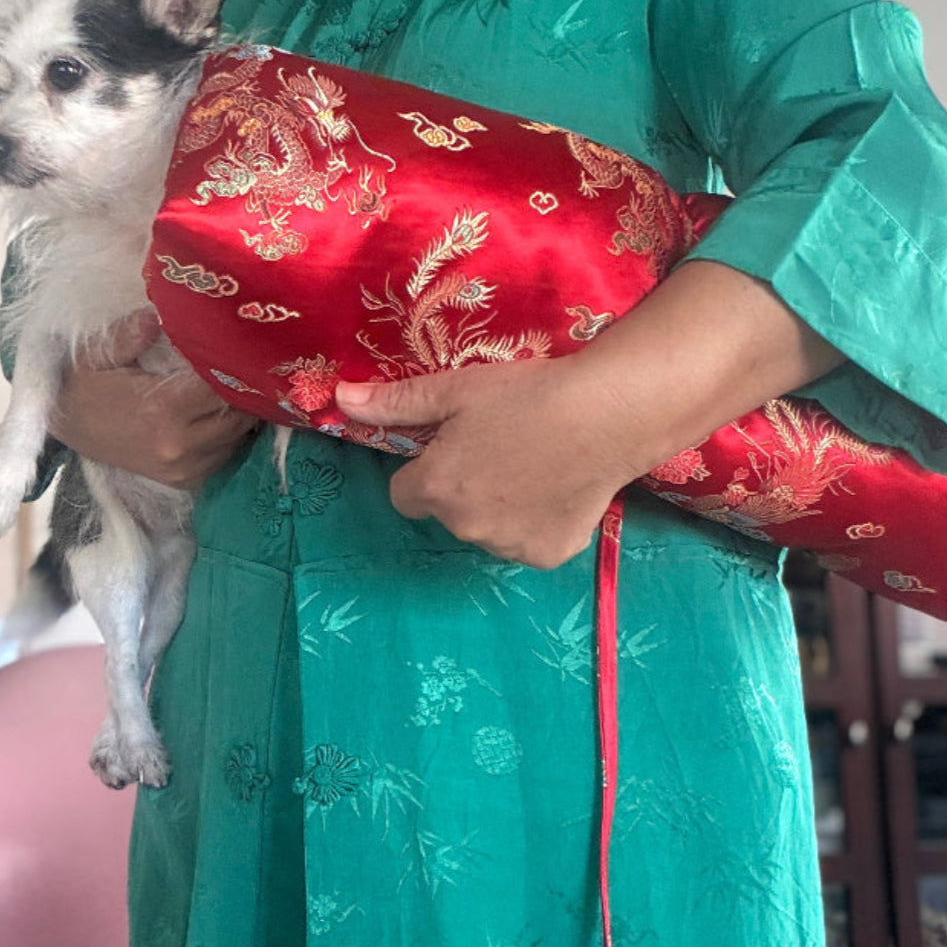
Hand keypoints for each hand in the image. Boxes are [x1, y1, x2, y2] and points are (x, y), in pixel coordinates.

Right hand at [49, 310, 256, 488]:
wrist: (67, 428)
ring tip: (233, 384)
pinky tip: (219, 411)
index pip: (221, 382)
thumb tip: (155, 316)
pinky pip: (228, 453)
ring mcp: (186, 467)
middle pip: (239, 411)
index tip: (236, 344)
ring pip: (239, 434)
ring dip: (240, 410)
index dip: (232, 362)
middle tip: (241, 363)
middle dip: (243, 386)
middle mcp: (180, 443)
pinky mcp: (187, 480)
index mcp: (163, 408)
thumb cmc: (85, 386)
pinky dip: (230, 433)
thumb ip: (127, 335)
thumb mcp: (96, 354)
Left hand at [336, 261, 842, 566]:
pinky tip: (558, 487)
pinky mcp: (547, 555)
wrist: (607, 415)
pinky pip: (526, 542)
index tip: (454, 448)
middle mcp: (465, 528)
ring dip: (499, 507)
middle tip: (501, 449)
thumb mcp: (456, 391)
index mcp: (435, 489)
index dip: (426, 470)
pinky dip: (536, 522)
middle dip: (463, 488)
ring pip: (488, 529)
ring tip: (534, 465)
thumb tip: (340, 400)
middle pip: (449, 513)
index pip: (404, 495)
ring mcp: (508, 547)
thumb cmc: (527, 395)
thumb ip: (397, 403)